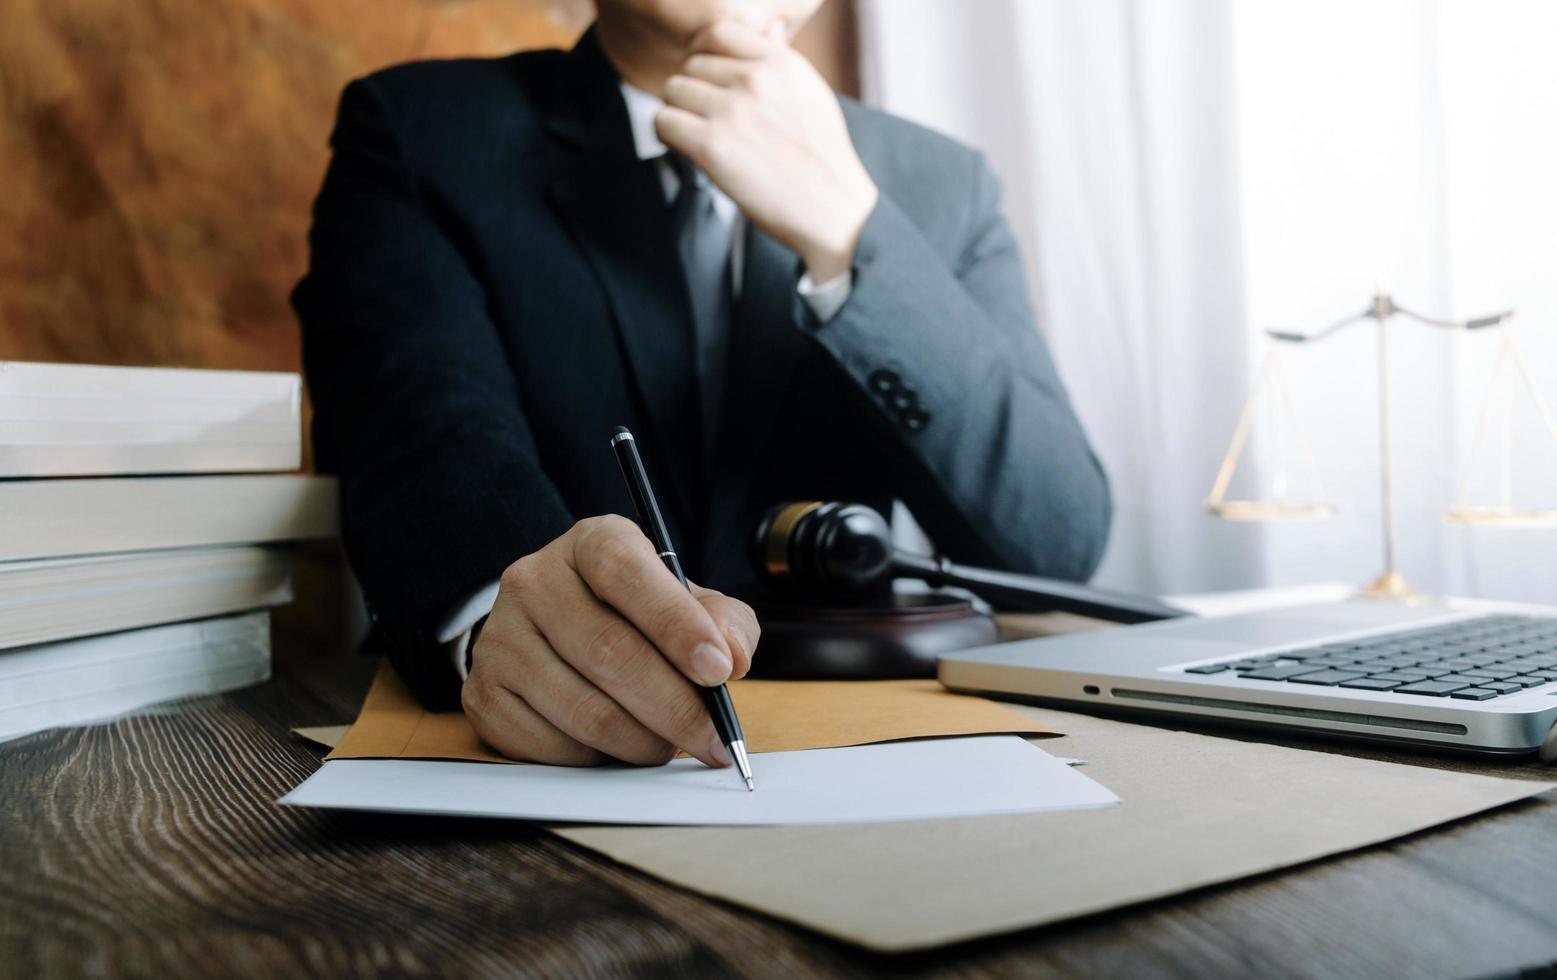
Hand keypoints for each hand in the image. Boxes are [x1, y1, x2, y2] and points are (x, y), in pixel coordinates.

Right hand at [462, 515, 758, 766]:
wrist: (556, 634)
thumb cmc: (635, 617)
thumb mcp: (687, 601)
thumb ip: (723, 621)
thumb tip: (731, 655)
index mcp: (590, 543)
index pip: (625, 572)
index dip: (675, 624)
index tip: (718, 669)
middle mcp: (534, 580)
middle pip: (607, 651)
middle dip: (674, 706)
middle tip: (713, 738)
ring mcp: (501, 637)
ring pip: (583, 708)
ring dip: (641, 741)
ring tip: (668, 745)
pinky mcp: (483, 694)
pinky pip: (551, 745)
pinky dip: (597, 759)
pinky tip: (618, 748)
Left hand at [655, 17, 878, 282]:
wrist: (833, 210)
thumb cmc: (823, 158)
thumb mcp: (812, 94)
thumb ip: (783, 59)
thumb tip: (772, 25)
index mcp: (781, 62)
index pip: (718, 32)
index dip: (704, 55)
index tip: (707, 80)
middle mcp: (756, 79)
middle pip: (690, 65)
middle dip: (694, 92)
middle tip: (708, 120)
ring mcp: (733, 111)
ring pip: (673, 91)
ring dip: (680, 113)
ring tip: (701, 136)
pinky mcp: (713, 145)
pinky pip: (664, 122)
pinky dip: (669, 136)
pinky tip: (690, 150)